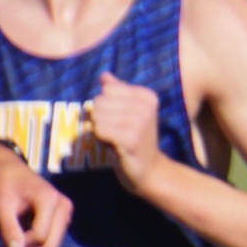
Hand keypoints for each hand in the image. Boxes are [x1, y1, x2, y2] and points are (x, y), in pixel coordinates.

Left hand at [0, 143, 72, 246]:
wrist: (11, 170)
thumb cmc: (4, 184)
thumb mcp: (1, 205)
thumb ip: (8, 229)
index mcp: (50, 199)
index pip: (39, 236)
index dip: (18, 244)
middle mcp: (64, 207)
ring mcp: (65, 214)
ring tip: (6, 233)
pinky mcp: (61, 220)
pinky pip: (47, 242)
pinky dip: (29, 243)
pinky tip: (14, 230)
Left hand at [86, 73, 166, 194]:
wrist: (149, 170)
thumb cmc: (134, 139)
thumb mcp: (128, 112)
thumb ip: (117, 92)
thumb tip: (104, 76)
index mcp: (147, 96)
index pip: (107, 89)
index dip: (106, 105)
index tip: (120, 120)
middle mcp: (146, 106)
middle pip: (99, 101)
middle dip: (100, 118)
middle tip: (116, 133)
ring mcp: (140, 122)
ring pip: (97, 116)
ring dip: (100, 130)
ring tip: (115, 140)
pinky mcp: (131, 138)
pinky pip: (98, 130)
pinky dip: (100, 139)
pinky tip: (113, 147)